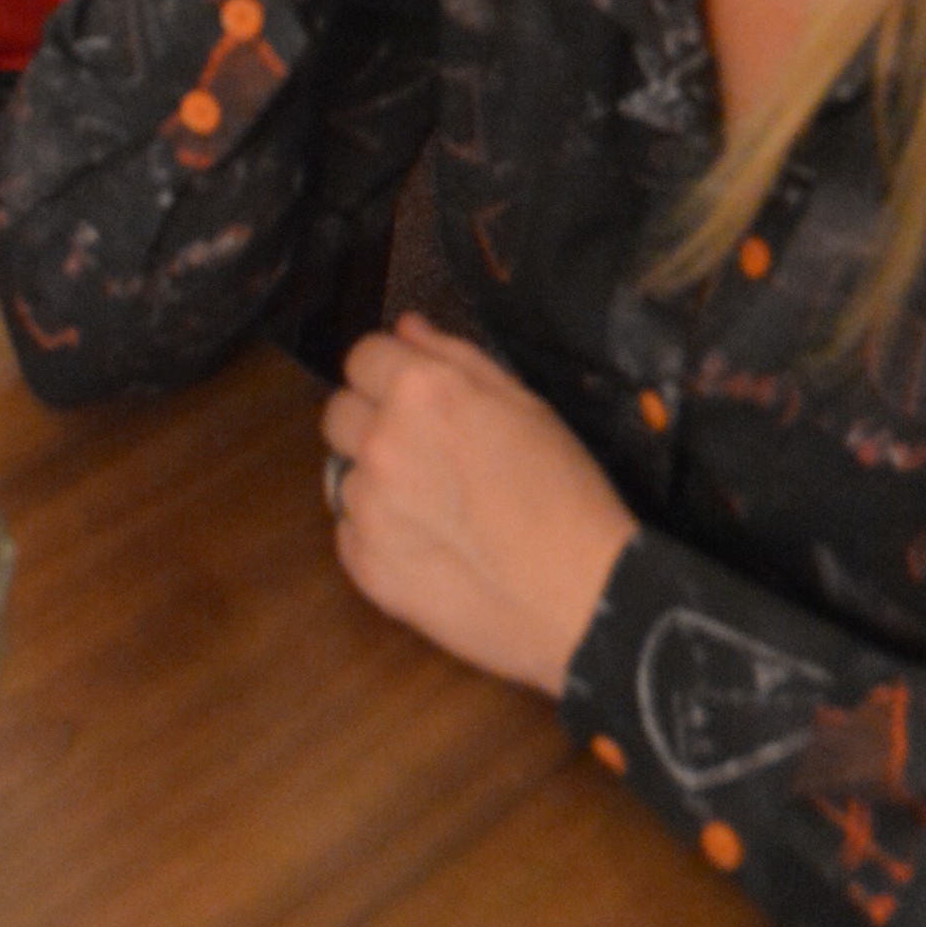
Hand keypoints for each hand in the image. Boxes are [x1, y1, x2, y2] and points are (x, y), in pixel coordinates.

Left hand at [322, 316, 635, 697]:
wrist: (587, 599)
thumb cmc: (567, 494)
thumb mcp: (525, 404)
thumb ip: (453, 356)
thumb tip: (405, 327)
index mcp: (419, 391)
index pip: (361, 357)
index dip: (387, 374)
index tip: (413, 400)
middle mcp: (382, 442)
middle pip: (338, 414)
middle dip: (372, 424)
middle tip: (425, 456)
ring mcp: (368, 509)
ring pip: (347, 477)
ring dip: (378, 487)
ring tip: (440, 512)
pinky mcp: (366, 567)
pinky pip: (351, 536)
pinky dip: (380, 539)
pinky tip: (432, 550)